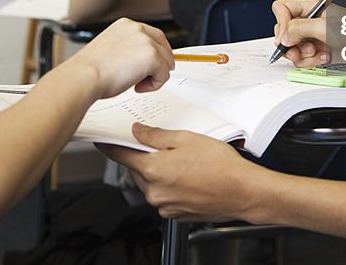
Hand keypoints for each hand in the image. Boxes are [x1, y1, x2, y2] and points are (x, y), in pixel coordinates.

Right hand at [67, 18, 173, 98]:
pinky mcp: (152, 56)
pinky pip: (164, 75)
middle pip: (164, 47)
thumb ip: (128, 50)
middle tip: (146, 79)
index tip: (154, 65)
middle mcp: (138, 29)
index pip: (153, 35)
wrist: (84, 77)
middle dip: (160, 65)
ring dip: (154, 77)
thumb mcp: (111, 50)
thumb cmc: (90, 70)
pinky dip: (154, 85)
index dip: (156, 53)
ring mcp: (146, 42)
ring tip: (135, 84)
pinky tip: (136, 87)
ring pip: (166, 63)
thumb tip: (143, 62)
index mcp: (126, 25)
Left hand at [102, 124, 262, 220]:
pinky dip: (168, 186)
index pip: (121, 156)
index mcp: (153, 170)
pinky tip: (187, 176)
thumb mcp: (186, 139)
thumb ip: (156, 136)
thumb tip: (138, 132)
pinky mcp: (175, 214)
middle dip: (143, 157)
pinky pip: (163, 196)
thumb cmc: (220, 166)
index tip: (103, 141)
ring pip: (150, 184)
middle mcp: (154, 192)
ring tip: (182, 162)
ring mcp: (164, 206)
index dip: (110, 146)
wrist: (242, 191)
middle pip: (136, 170)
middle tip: (162, 146)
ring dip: (157, 172)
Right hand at [271, 0, 330, 66]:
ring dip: (302, 55)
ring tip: (315, 53)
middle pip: (284, 31)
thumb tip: (283, 38)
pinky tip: (324, 57)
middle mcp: (310, 22)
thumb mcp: (325, 26)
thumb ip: (300, 29)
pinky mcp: (318, 53)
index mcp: (312, 8)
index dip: (281, 22)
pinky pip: (303, 59)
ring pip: (291, 48)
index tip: (287, 37)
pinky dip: (311, 62)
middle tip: (297, 49)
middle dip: (290, 44)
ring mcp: (313, 38)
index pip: (283, 8)